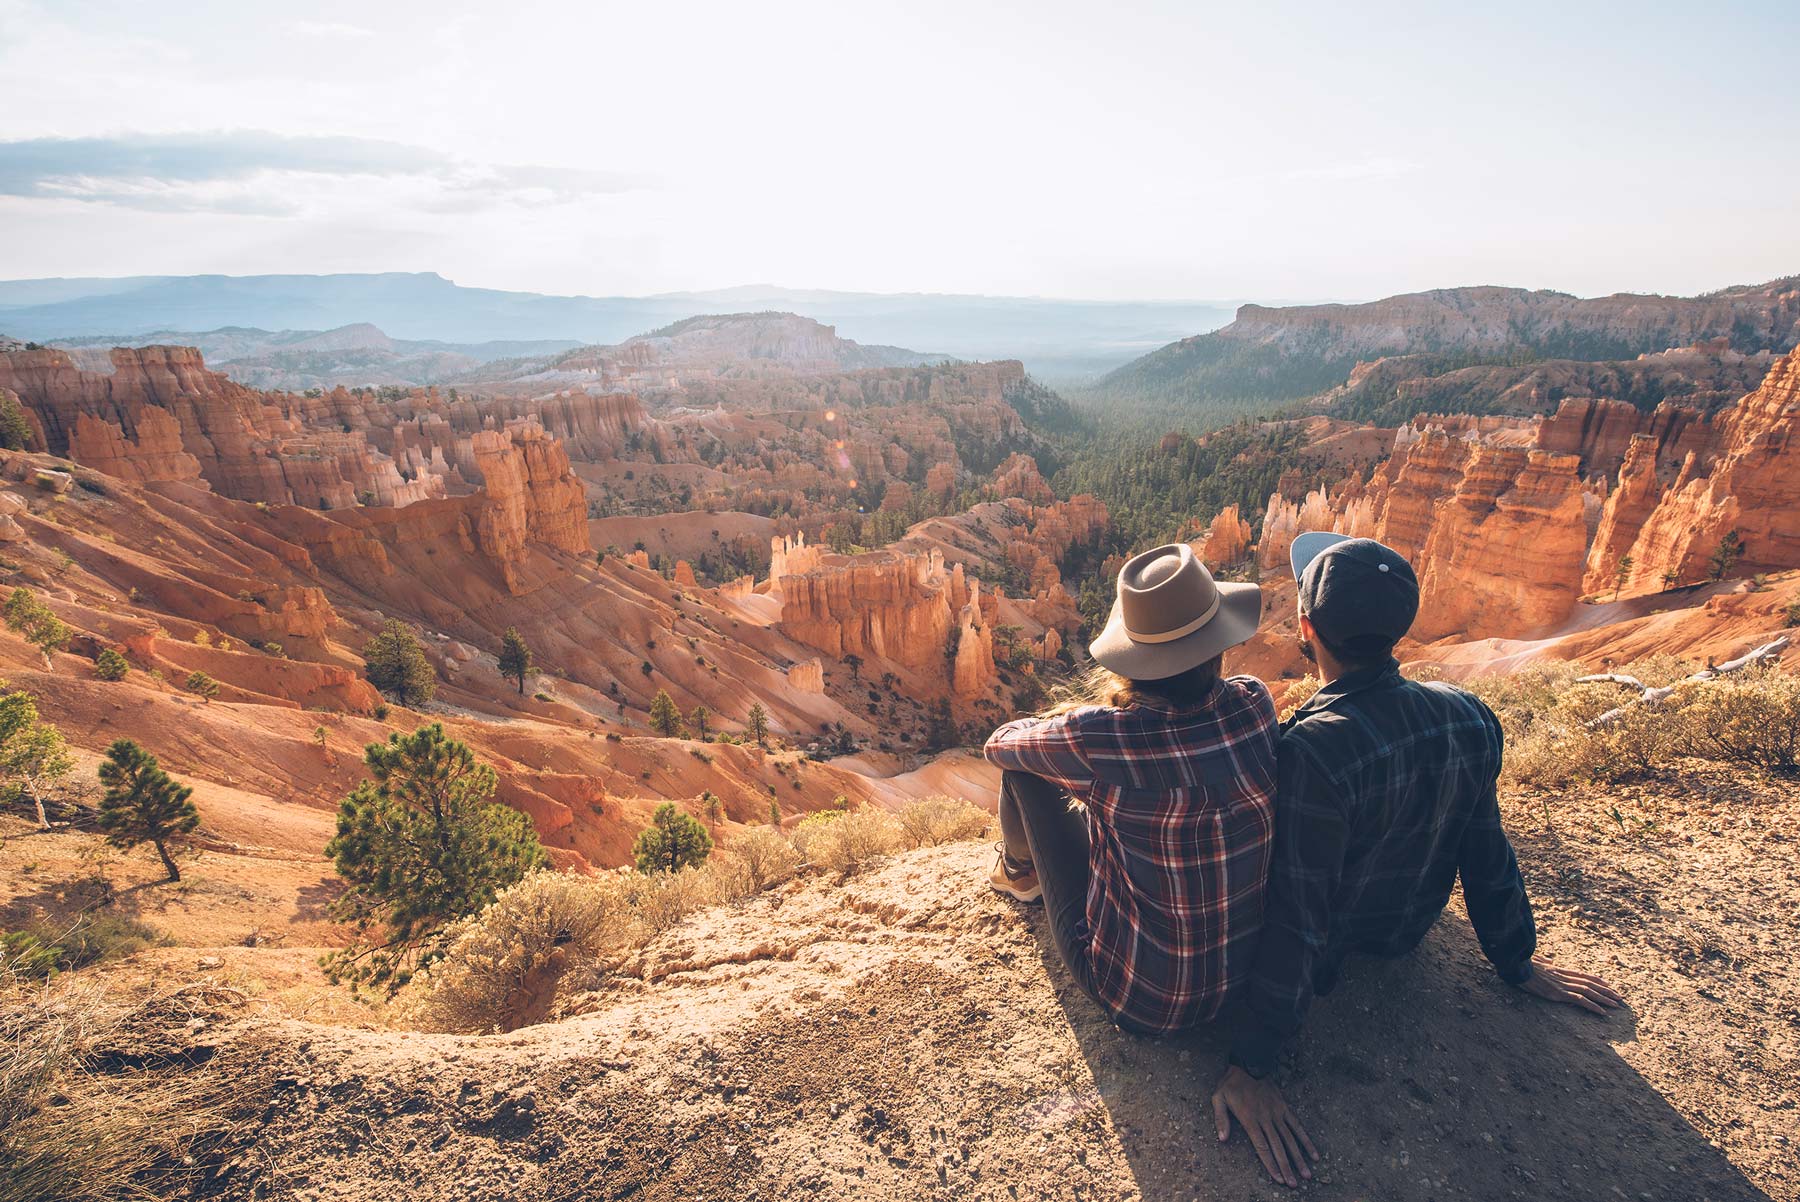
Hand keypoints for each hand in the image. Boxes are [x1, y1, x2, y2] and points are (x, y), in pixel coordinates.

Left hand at [1211, 1065, 1317, 1187]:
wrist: (1248, 1063)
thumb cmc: (1230, 1084)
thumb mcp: (1218, 1099)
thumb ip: (1220, 1119)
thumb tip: (1222, 1139)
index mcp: (1250, 1119)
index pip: (1262, 1147)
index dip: (1271, 1164)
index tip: (1278, 1179)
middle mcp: (1266, 1119)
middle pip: (1278, 1147)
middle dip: (1287, 1167)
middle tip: (1294, 1184)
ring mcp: (1277, 1113)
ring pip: (1290, 1139)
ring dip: (1299, 1158)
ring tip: (1306, 1175)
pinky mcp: (1284, 1108)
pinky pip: (1297, 1126)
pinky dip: (1306, 1140)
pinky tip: (1314, 1153)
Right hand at [1518, 955, 1623, 1014]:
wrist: (1516, 965)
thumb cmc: (1521, 964)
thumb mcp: (1534, 961)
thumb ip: (1544, 961)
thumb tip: (1550, 961)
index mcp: (1559, 970)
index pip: (1582, 975)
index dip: (1596, 980)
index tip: (1608, 984)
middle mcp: (1564, 977)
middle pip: (1590, 983)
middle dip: (1606, 991)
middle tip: (1619, 997)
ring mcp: (1562, 985)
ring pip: (1589, 991)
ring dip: (1605, 999)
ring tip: (1616, 1005)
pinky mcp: (1559, 993)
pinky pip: (1580, 1000)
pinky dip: (1593, 1006)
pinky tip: (1603, 1012)